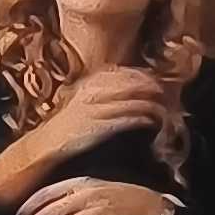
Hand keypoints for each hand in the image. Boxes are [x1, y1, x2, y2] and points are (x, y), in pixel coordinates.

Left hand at [17, 177, 171, 214]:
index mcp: (84, 182)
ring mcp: (100, 210)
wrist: (152, 207)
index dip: (32, 203)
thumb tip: (45, 206)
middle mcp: (90, 195)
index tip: (19, 214)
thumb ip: (72, 192)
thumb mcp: (96, 186)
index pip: (51, 191)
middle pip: (55, 209)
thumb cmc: (120, 197)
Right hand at [39, 66, 173, 158]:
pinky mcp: (102, 126)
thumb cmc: (69, 122)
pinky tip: (150, 123)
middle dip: (153, 89)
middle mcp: (96, 91)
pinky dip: (143, 120)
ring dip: (153, 106)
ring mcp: (99, 109)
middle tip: (165, 96)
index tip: (156, 82)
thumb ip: (104, 88)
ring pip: (136, 101)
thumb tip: (133, 84)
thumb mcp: (84, 97)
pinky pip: (130, 119)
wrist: (49, 142)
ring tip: (162, 111)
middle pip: (135, 84)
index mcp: (91, 81)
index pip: (126, 72)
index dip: (145, 76)